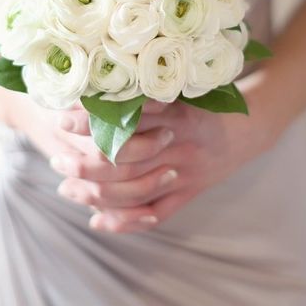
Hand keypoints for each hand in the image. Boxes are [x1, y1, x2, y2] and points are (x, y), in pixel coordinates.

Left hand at [52, 85, 280, 233]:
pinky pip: (157, 213)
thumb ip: (146, 90)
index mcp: (177, 112)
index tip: (62, 117)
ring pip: (135, 190)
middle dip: (86, 164)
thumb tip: (99, 84)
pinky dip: (127, 222)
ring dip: (97, 193)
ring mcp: (186, 172)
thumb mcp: (181, 88)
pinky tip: (98, 221)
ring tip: (66, 188)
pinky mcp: (190, 193)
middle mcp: (180, 144)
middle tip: (56, 161)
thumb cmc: (207, 103)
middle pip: (125, 160)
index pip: (127, 118)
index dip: (93, 120)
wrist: (249, 130)